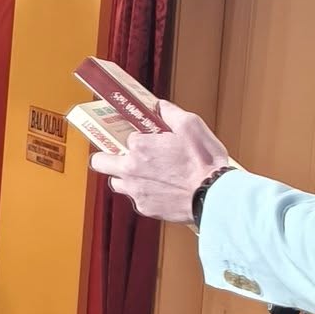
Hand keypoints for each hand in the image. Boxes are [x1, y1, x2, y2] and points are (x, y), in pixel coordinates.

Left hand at [89, 99, 234, 225]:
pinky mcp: (145, 207)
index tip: (146, 139)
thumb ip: (170, 113)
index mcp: (139, 146)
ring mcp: (136, 190)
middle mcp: (131, 169)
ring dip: (125, 177)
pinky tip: (161, 190)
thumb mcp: (191, 126)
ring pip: (116, 183)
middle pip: (100, 162)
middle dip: (107, 157)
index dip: (138, 138)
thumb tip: (159, 106)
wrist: (214, 195)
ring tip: (146, 175)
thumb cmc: (204, 161)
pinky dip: (144, 194)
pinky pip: (136, 199)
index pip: (127, 138)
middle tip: (123, 156)